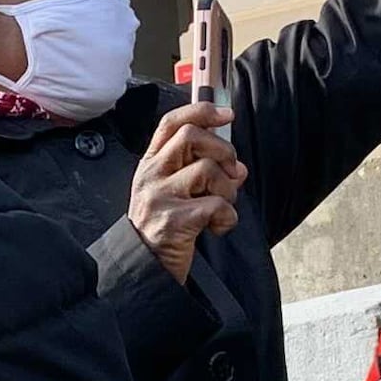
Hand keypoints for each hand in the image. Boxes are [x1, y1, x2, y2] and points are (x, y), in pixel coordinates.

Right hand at [127, 103, 244, 281]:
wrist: (143, 269)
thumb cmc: (164, 229)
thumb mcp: (176, 193)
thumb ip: (202, 174)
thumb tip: (237, 167)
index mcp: (151, 164)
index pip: (172, 123)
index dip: (202, 111)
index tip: (228, 114)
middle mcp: (151, 175)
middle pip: (192, 136)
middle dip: (223, 150)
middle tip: (230, 172)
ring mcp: (160, 196)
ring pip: (208, 169)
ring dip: (229, 189)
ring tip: (222, 207)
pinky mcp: (175, 220)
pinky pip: (217, 205)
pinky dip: (228, 217)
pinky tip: (217, 228)